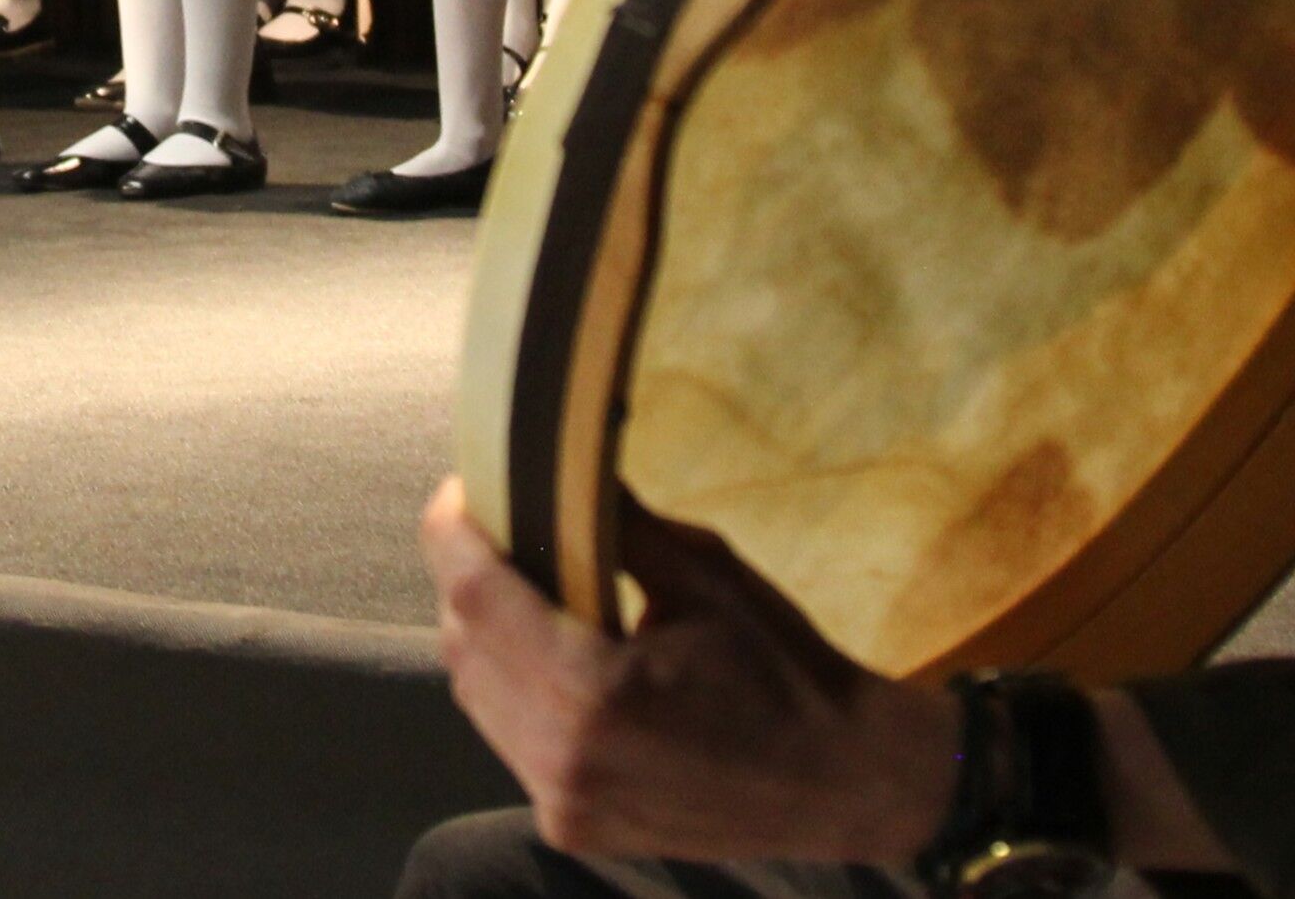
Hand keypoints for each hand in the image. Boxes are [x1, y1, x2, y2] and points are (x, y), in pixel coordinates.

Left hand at [418, 481, 953, 866]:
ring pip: (478, 698)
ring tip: (524, 590)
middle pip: (463, 648)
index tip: (457, 494)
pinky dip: (517, 691)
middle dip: (467, 580)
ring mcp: (564, 803)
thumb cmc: (783, 669)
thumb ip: (615, 525)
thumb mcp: (704, 574)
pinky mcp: (573, 826)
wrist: (842, 780)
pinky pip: (512, 742)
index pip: (477, 598)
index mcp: (594, 691)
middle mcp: (563, 758)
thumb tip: (555, 466)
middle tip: (496, 531)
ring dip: (486, 637)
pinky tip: (554, 659)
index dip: (452, 535)